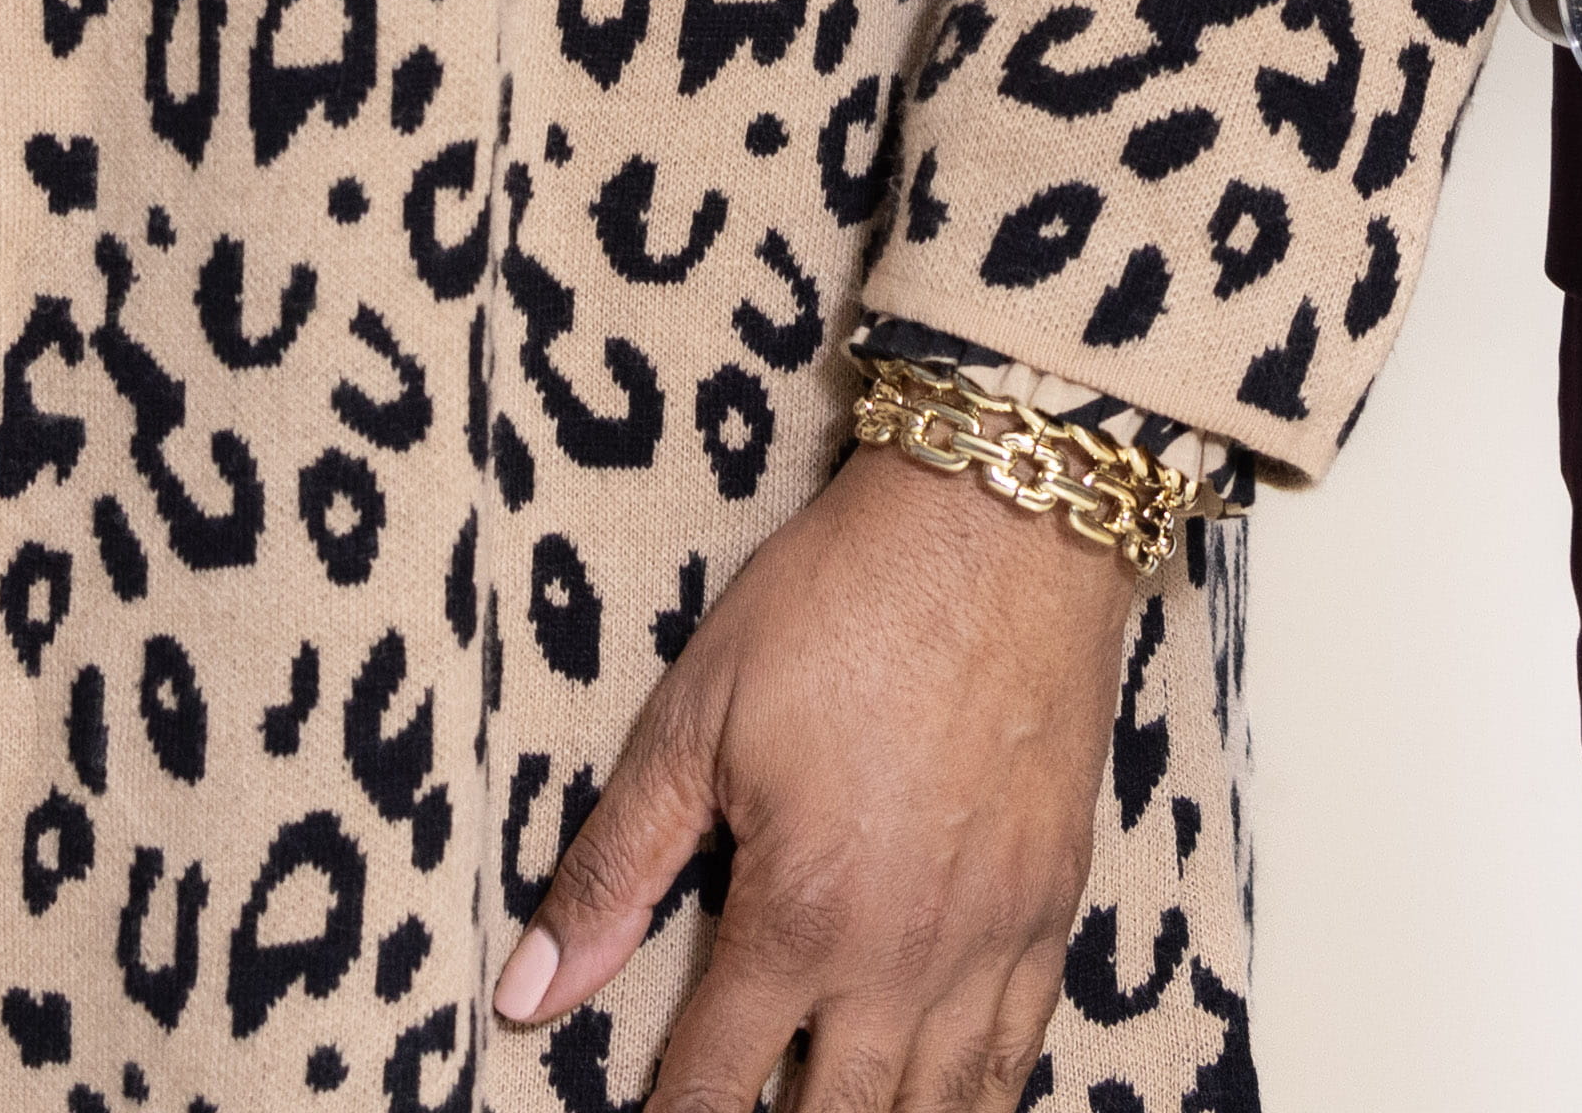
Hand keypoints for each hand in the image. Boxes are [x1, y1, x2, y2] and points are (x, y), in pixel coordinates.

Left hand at [493, 442, 1148, 1112]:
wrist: (1002, 527)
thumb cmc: (842, 604)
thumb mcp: (693, 722)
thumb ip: (613, 872)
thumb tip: (527, 993)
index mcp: (801, 915)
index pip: (718, 1081)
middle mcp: (903, 957)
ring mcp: (992, 942)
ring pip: (941, 1111)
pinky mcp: (1055, 909)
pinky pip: (1021, 1053)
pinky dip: (978, 1103)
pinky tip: (943, 1109)